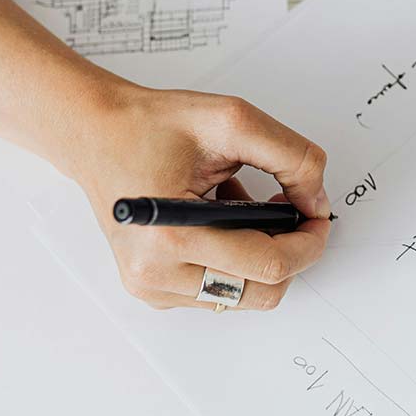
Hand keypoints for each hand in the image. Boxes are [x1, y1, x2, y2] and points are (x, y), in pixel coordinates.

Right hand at [74, 83, 331, 310]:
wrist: (96, 134)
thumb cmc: (151, 126)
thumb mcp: (234, 121)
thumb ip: (291, 159)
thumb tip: (317, 202)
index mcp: (172, 236)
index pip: (269, 266)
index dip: (309, 242)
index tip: (318, 217)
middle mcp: (155, 273)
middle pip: (262, 292)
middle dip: (290, 251)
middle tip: (290, 209)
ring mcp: (152, 286)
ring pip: (244, 294)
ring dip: (261, 253)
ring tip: (242, 205)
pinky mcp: (154, 289)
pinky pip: (219, 289)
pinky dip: (236, 258)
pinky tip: (222, 219)